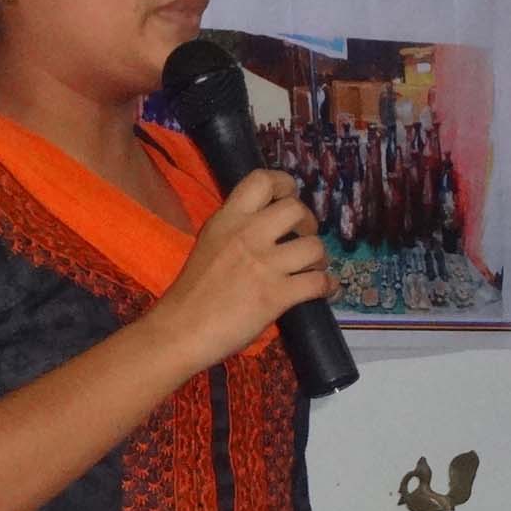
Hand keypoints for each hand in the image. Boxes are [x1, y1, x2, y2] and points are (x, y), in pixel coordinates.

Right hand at [145, 169, 329, 373]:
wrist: (180, 330)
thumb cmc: (192, 293)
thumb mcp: (210, 244)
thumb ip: (236, 231)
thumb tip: (267, 227)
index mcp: (227, 219)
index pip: (261, 180)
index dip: (284, 183)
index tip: (290, 196)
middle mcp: (247, 235)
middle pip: (295, 209)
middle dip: (308, 222)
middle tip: (304, 237)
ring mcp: (263, 265)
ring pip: (314, 246)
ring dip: (320, 258)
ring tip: (313, 268)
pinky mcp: (276, 295)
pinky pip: (318, 282)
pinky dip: (329, 286)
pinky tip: (327, 290)